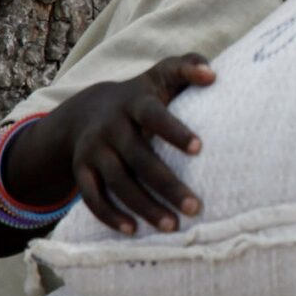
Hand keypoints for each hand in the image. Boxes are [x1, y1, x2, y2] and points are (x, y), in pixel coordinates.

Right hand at [33, 53, 215, 235]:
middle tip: (195, 207)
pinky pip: (92, 197)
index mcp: (135, 101)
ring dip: (144, 207)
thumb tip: (213, 74)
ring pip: (117, 182)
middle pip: (139, 158)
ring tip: (173, 226)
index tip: (200, 148)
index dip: (174, 130)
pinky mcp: (81, 170)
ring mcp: (93, 150)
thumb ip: (189, 64)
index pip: (153, 115)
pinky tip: (133, 231)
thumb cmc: (143, 93)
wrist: (87, 109)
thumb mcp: (163, 72)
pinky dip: (110, 216)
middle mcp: (111, 126)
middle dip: (167, 185)